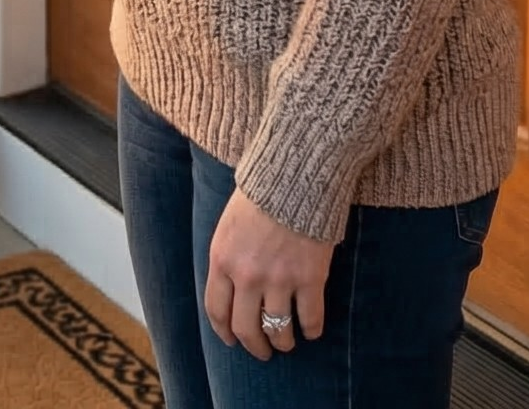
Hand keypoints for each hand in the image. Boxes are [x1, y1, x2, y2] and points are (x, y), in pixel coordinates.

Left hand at [204, 186, 332, 358]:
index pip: (217, 310)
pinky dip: (311, 330)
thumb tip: (230, 290)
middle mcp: (247, 275)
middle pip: (246, 329)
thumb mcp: (228, 225)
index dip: (224, 332)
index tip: (232, 340)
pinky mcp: (309, 280)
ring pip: (279, 331)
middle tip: (263, 351)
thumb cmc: (259, 196)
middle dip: (255, 346)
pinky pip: (310, 320)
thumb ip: (227, 258)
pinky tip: (311, 330)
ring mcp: (279, 280)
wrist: (294, 176)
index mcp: (221, 259)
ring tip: (287, 342)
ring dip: (283, 342)